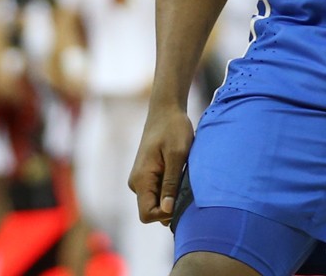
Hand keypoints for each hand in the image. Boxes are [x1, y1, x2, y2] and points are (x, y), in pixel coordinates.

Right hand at [130, 100, 193, 224]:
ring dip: (172, 195)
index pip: (146, 215)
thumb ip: (171, 183)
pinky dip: (171, 188)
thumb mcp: (177, 155)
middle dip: (171, 205)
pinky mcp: (148, 175)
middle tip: (188, 186)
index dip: (165, 214)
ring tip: (185, 176)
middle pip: (152, 210)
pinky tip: (182, 173)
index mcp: (141, 180)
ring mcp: (141, 180)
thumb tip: (167, 212)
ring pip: (157, 201)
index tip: (182, 199)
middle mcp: (136, 183)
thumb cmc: (173, 129)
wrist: (166, 110)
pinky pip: (159, 191)